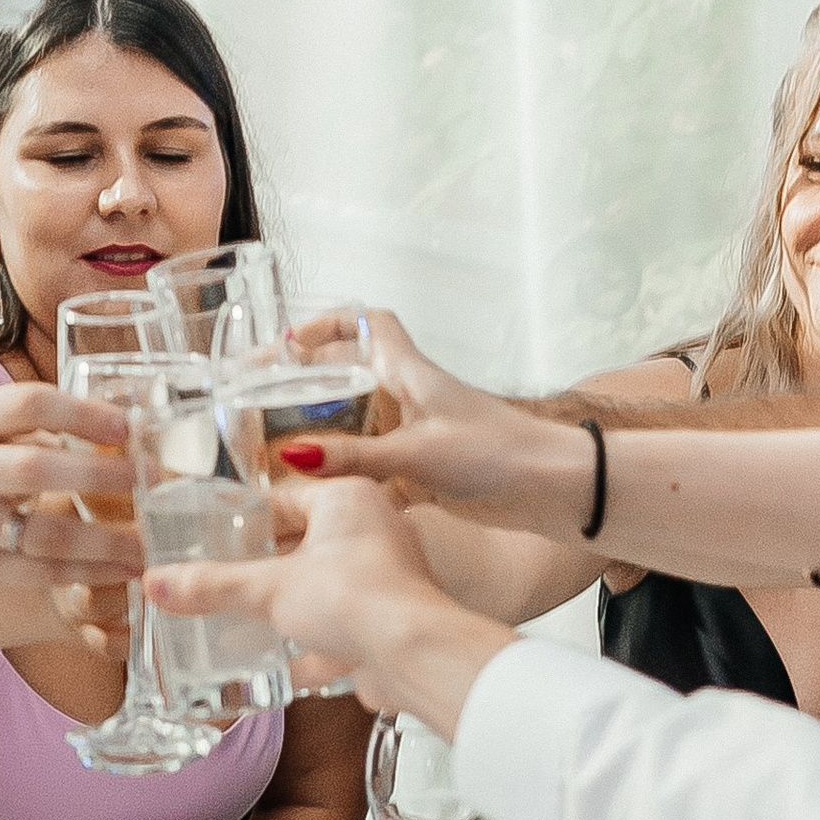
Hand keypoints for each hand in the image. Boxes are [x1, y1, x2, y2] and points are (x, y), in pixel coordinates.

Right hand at [0, 380, 139, 643]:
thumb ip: (26, 422)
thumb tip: (116, 426)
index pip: (26, 404)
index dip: (82, 412)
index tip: (129, 425)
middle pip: (34, 469)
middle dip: (101, 476)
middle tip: (153, 480)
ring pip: (41, 534)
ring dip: (105, 540)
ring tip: (150, 541)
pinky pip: (36, 574)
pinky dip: (85, 573)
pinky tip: (121, 569)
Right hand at [146, 478, 513, 736]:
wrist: (414, 656)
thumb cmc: (354, 598)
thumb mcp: (268, 589)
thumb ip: (213, 587)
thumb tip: (158, 582)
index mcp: (350, 498)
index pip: (286, 499)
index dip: (248, 519)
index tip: (215, 535)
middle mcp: (376, 528)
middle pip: (305, 543)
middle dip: (267, 566)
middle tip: (224, 578)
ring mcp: (388, 576)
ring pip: (326, 585)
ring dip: (292, 605)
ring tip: (248, 618)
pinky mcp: (392, 619)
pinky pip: (345, 624)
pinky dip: (318, 642)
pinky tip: (287, 660)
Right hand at [278, 312, 594, 530]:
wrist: (553, 489)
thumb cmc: (497, 454)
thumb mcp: (416, 454)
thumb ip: (354, 457)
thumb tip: (293, 455)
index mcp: (411, 373)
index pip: (367, 324)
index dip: (328, 323)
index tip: (291, 342)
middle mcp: (414, 397)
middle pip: (353, 375)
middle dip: (311, 382)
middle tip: (266, 398)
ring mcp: (422, 433)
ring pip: (363, 423)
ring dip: (328, 431)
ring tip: (279, 448)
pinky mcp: (431, 470)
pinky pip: (378, 466)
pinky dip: (352, 476)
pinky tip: (325, 496)